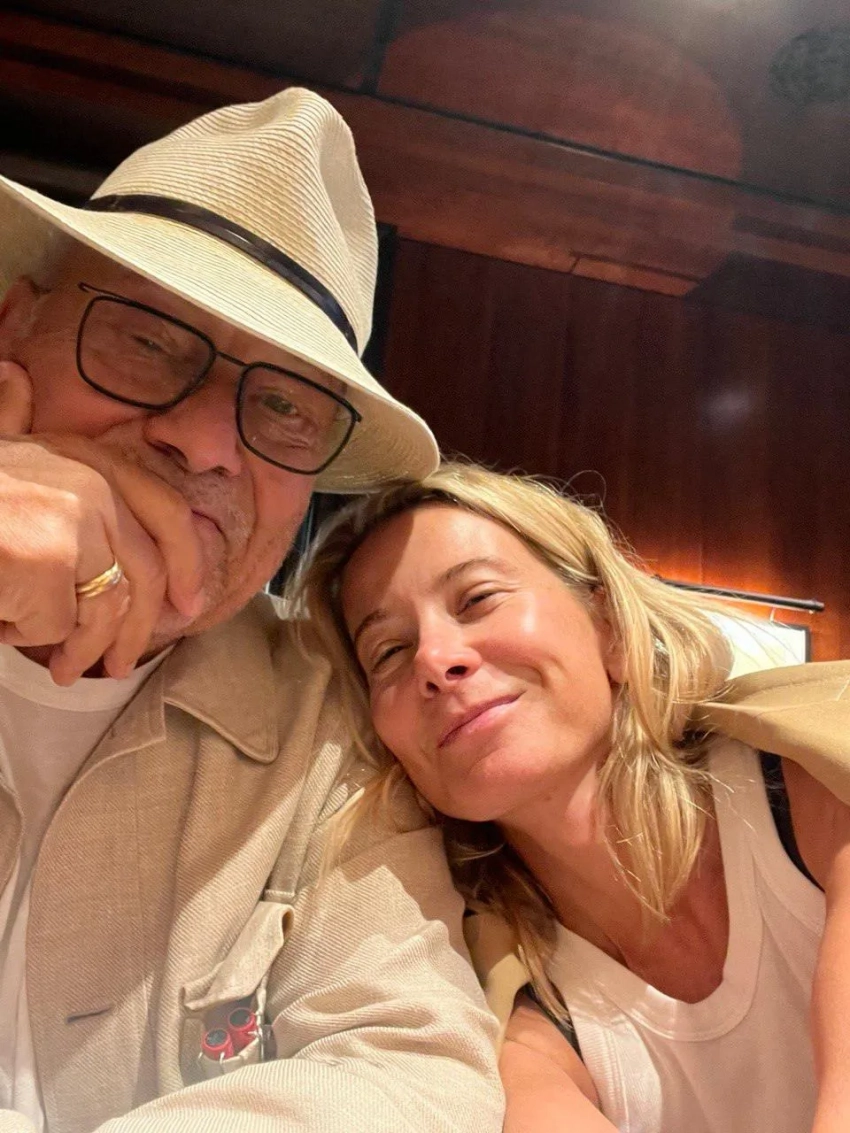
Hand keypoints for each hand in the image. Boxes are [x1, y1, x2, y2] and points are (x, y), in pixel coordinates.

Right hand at [0, 361, 204, 682]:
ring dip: (84, 649)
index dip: (188, 563)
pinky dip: (27, 636)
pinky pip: (57, 625)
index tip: (191, 604)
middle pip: (146, 573)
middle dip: (137, 631)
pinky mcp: (48, 561)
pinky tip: (3, 624)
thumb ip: (12, 416)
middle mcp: (90, 483)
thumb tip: (14, 375)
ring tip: (62, 668)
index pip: (166, 511)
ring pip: (105, 610)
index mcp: (84, 457)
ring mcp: (73, 520)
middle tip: (118, 665)